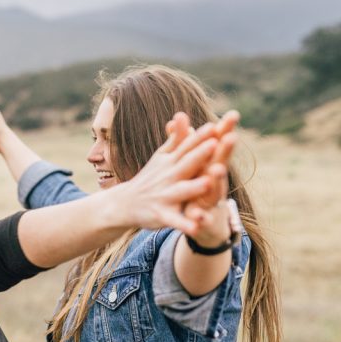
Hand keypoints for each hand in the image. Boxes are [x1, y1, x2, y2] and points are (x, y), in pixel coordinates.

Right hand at [109, 113, 231, 236]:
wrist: (125, 203)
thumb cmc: (150, 178)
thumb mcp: (161, 157)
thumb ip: (175, 139)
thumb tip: (183, 115)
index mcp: (171, 162)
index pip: (186, 146)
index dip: (200, 136)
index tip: (215, 126)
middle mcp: (168, 176)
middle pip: (186, 163)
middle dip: (200, 154)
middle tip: (215, 143)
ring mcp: (165, 195)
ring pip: (182, 191)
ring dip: (194, 187)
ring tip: (209, 183)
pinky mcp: (162, 215)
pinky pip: (175, 220)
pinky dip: (185, 224)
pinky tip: (197, 227)